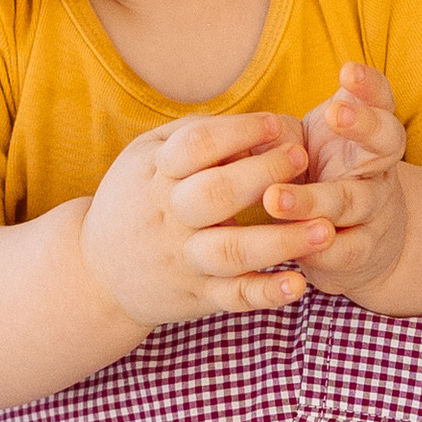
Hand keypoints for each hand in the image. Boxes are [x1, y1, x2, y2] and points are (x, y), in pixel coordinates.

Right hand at [80, 110, 332, 329]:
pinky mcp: (197, 296)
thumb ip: (193, 135)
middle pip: (216, 193)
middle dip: (264, 174)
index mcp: (157, 173)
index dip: (240, 131)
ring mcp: (183, 259)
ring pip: (231, 251)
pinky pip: (234, 298)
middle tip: (302, 158)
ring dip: (280, 241)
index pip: (197, 144)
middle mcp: (169, 216)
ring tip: (325, 228)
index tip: (277, 123)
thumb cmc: (136, 199)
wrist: (96, 273)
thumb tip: (255, 124)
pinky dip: (267, 294)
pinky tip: (299, 285)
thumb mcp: (146, 156)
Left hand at [261, 66, 408, 300]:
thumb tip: (243, 129)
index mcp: (369, 133)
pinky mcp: (363, 250)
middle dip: (363, 125)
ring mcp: (375, 209)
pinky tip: (296, 248)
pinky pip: (347, 249)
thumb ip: (283, 133)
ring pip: (354, 201)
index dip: (369, 86)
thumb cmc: (321, 175)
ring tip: (275, 198)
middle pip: (386, 143)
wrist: (360, 240)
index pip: (380, 101)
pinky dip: (322, 249)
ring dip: (316, 200)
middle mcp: (379, 167)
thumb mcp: (308, 145)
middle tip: (336, 112)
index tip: (348, 69)